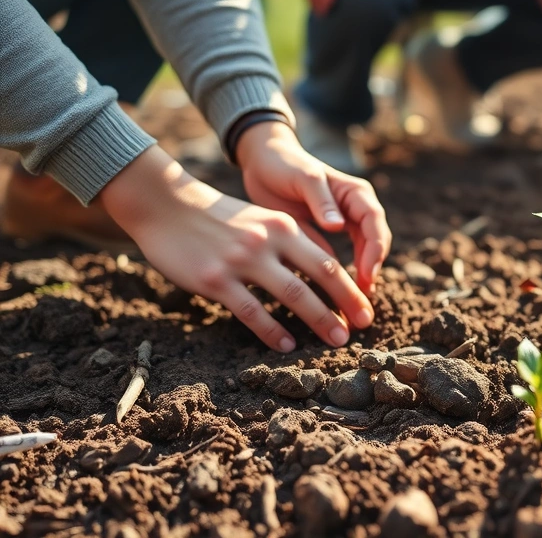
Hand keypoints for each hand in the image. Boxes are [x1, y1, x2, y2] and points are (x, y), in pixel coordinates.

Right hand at [99, 146, 374, 352]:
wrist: (167, 205)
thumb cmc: (220, 218)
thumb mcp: (262, 218)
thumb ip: (293, 240)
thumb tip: (328, 267)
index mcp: (284, 225)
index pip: (328, 259)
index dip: (349, 286)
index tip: (364, 308)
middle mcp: (269, 240)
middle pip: (321, 274)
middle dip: (347, 303)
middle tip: (365, 326)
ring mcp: (242, 260)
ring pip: (293, 294)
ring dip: (320, 319)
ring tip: (338, 339)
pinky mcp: (216, 279)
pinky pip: (251, 310)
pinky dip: (272, 331)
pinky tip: (287, 345)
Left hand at [235, 120, 390, 294]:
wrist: (263, 161)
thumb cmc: (284, 164)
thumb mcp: (303, 177)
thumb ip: (321, 200)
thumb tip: (339, 226)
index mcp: (354, 192)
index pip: (374, 222)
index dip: (374, 249)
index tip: (366, 273)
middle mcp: (355, 207)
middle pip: (374, 241)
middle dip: (372, 268)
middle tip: (364, 296)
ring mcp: (344, 220)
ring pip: (363, 251)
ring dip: (362, 274)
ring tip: (356, 300)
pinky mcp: (327, 232)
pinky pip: (341, 254)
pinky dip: (342, 273)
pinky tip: (336, 293)